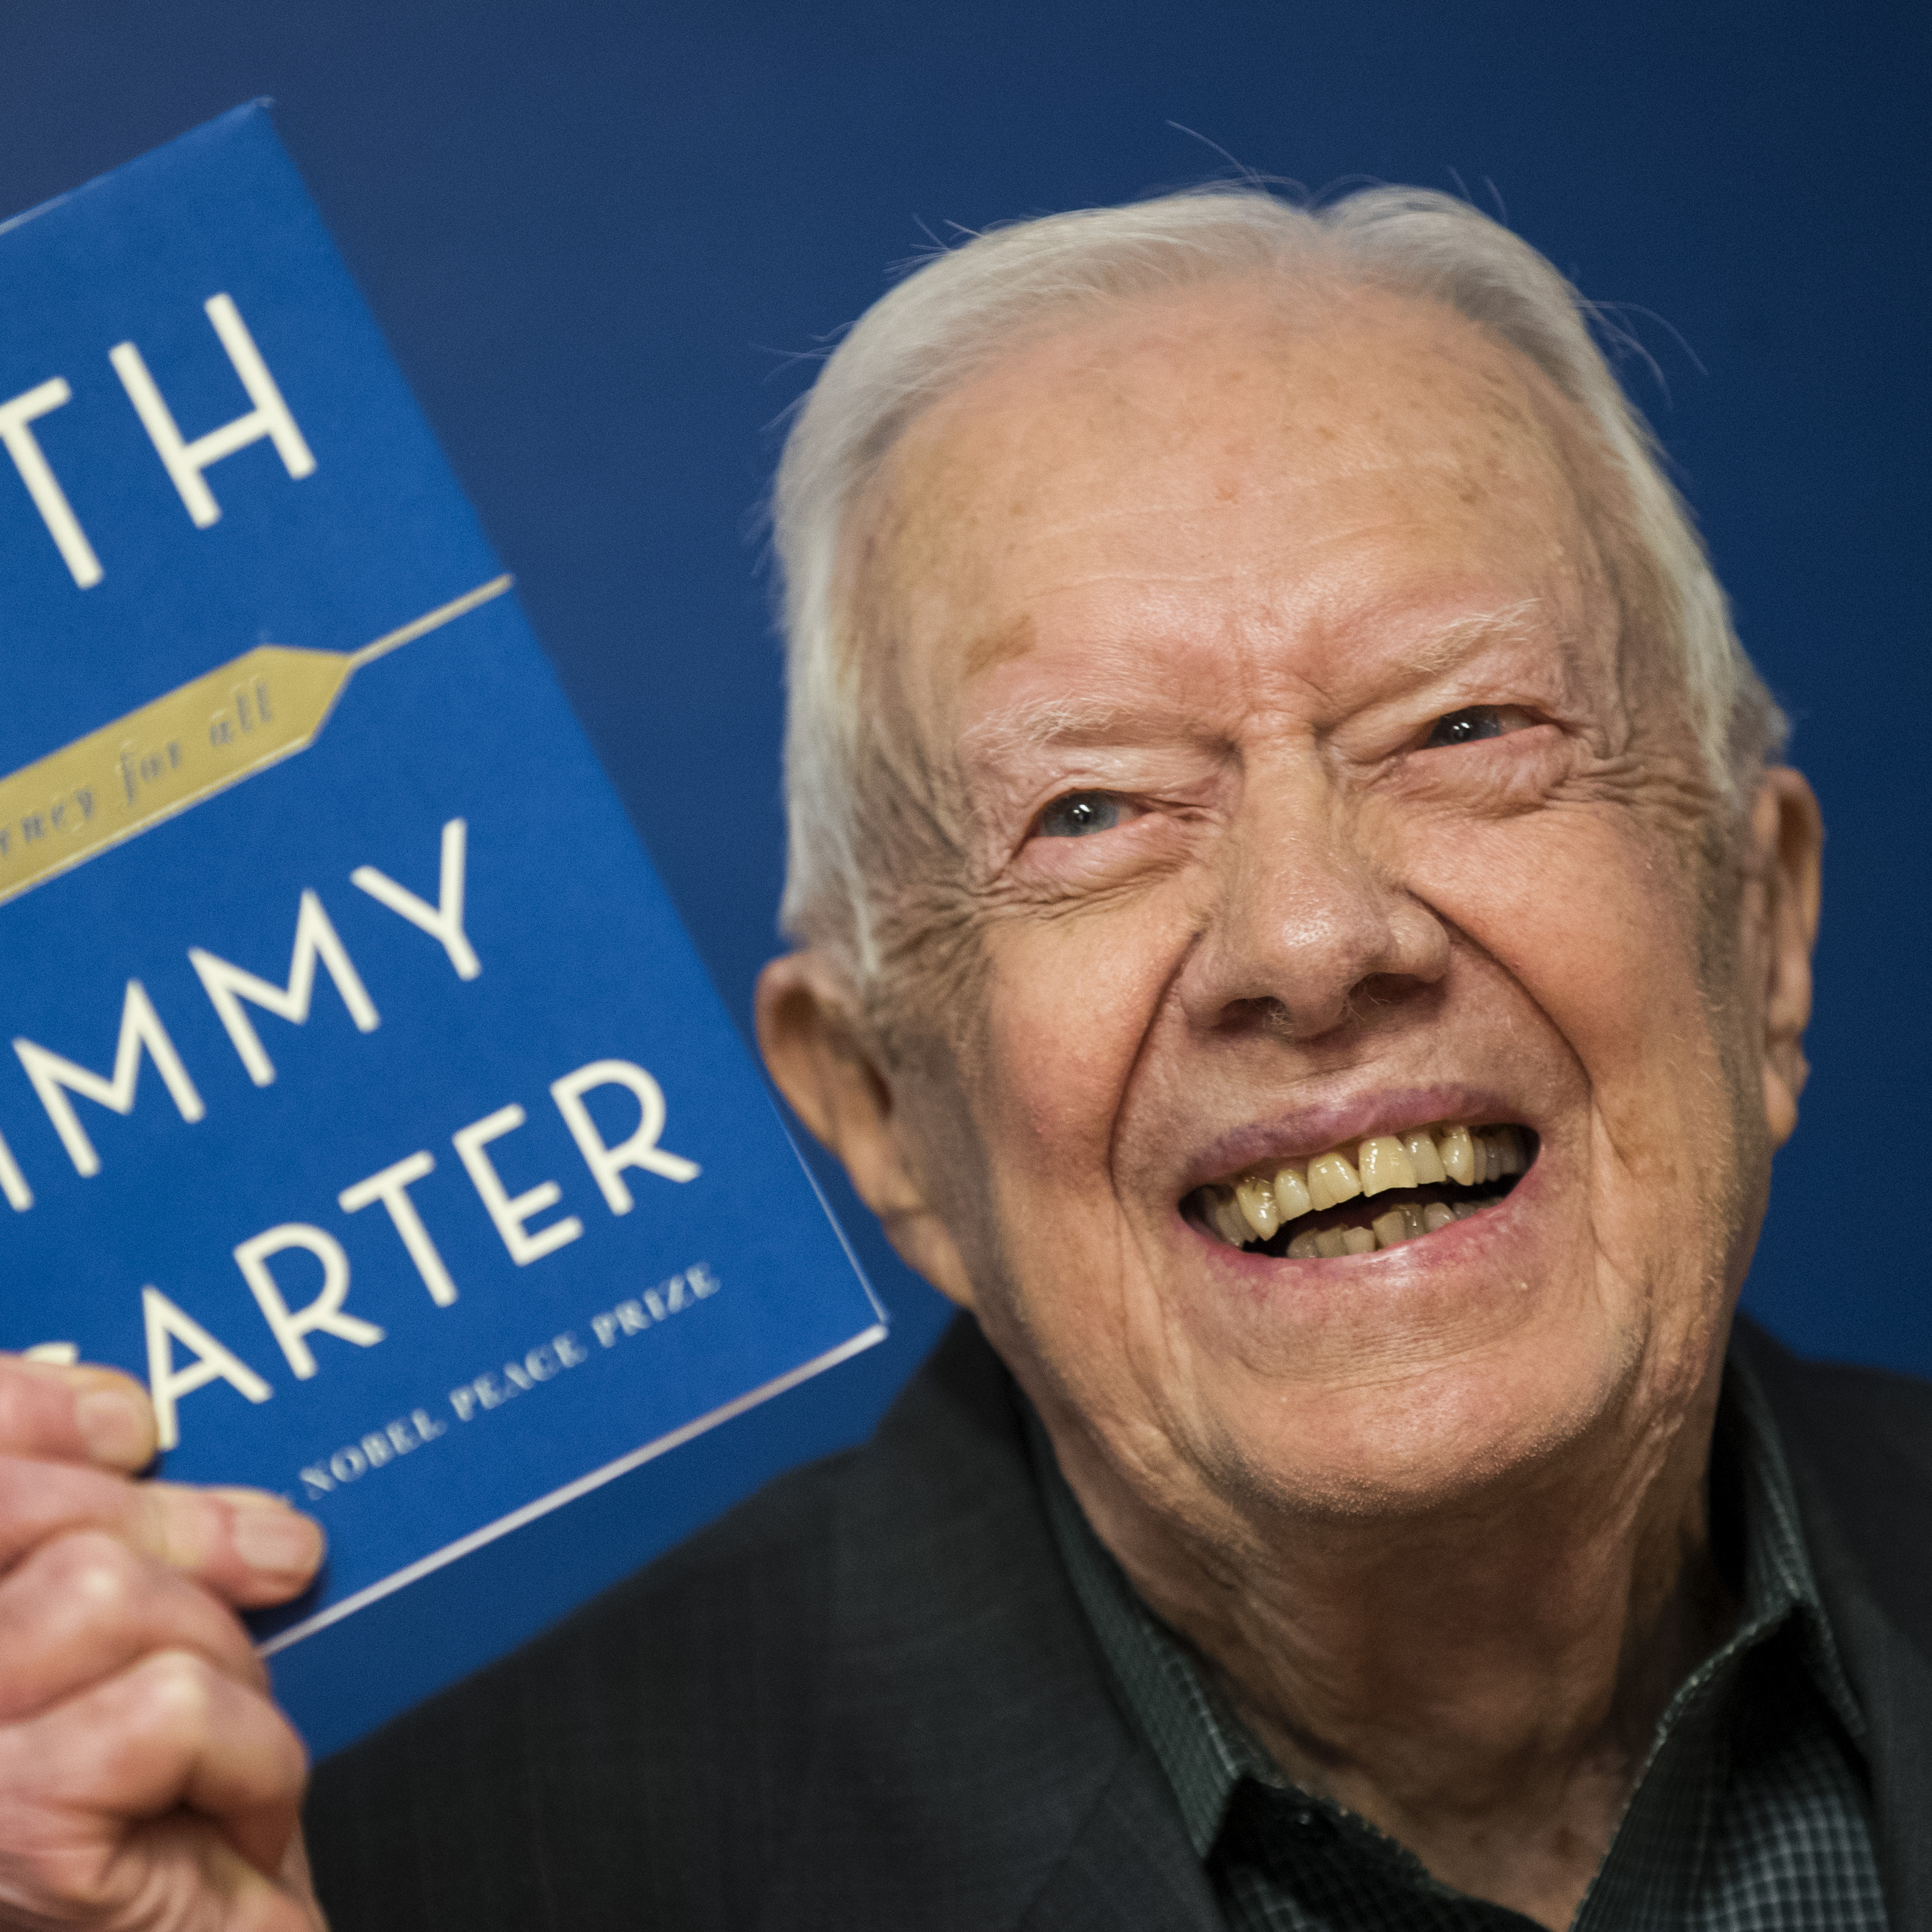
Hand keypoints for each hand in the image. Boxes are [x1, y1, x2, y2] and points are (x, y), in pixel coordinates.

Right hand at [0, 1352, 325, 1929]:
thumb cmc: (170, 1821)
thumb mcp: (142, 1644)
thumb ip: (109, 1533)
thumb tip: (131, 1423)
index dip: (31, 1412)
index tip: (133, 1426)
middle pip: (39, 1517)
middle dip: (187, 1533)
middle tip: (278, 1564)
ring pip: (104, 1591)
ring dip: (219, 1657)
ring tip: (224, 1743)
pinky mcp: (17, 1824)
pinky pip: (171, 1702)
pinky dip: (248, 1754)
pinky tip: (235, 1814)